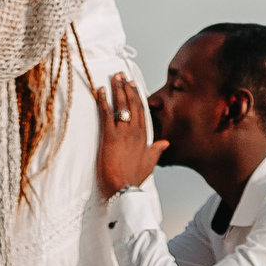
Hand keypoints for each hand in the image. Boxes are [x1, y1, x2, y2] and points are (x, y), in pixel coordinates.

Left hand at [94, 71, 165, 196]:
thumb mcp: (149, 164)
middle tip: (120, 75)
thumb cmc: (134, 179)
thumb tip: (165, 142)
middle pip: (132, 104)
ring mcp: (122, 134)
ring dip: (116, 89)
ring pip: (120, 106)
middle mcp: (134, 132)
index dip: (136, 96)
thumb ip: (156, 151)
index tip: (132, 85)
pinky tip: (100, 91)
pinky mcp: (109, 137)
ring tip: (112, 77)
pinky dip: (103, 101)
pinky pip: (106, 114)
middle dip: (126, 88)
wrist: (124, 189)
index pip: (141, 111)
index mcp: (144, 137)